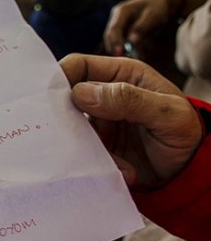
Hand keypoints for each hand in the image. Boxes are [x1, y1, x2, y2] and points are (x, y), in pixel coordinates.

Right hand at [60, 54, 201, 189]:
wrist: (192, 174)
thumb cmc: (186, 134)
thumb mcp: (167, 114)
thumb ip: (128, 99)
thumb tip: (80, 92)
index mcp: (120, 76)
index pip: (79, 66)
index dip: (61, 76)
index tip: (48, 97)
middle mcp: (104, 97)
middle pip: (66, 96)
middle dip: (62, 114)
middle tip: (63, 131)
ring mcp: (98, 123)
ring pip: (70, 127)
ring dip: (82, 144)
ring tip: (108, 156)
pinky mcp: (96, 147)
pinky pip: (82, 152)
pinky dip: (96, 164)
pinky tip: (125, 171)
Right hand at [104, 0, 179, 56]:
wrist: (164, 1)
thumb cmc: (159, 8)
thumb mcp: (153, 16)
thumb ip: (142, 28)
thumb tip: (131, 41)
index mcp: (122, 10)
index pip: (114, 29)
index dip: (115, 42)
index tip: (119, 54)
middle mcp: (117, 16)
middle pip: (110, 35)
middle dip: (115, 48)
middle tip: (121, 62)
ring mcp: (118, 22)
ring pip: (113, 39)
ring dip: (119, 49)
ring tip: (127, 61)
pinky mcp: (122, 28)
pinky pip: (119, 39)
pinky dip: (124, 48)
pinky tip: (131, 55)